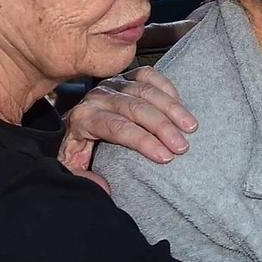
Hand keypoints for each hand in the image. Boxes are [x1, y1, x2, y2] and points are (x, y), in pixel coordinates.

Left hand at [58, 66, 196, 188]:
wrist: (72, 124)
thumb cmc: (77, 147)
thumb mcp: (72, 166)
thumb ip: (82, 178)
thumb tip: (103, 186)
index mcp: (84, 118)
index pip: (118, 128)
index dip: (144, 142)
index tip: (165, 157)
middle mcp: (98, 97)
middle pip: (136, 108)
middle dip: (163, 127)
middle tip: (182, 146)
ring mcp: (113, 84)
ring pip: (146, 91)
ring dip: (172, 108)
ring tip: (190, 127)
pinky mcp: (126, 76)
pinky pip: (148, 75)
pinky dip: (167, 88)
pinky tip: (180, 105)